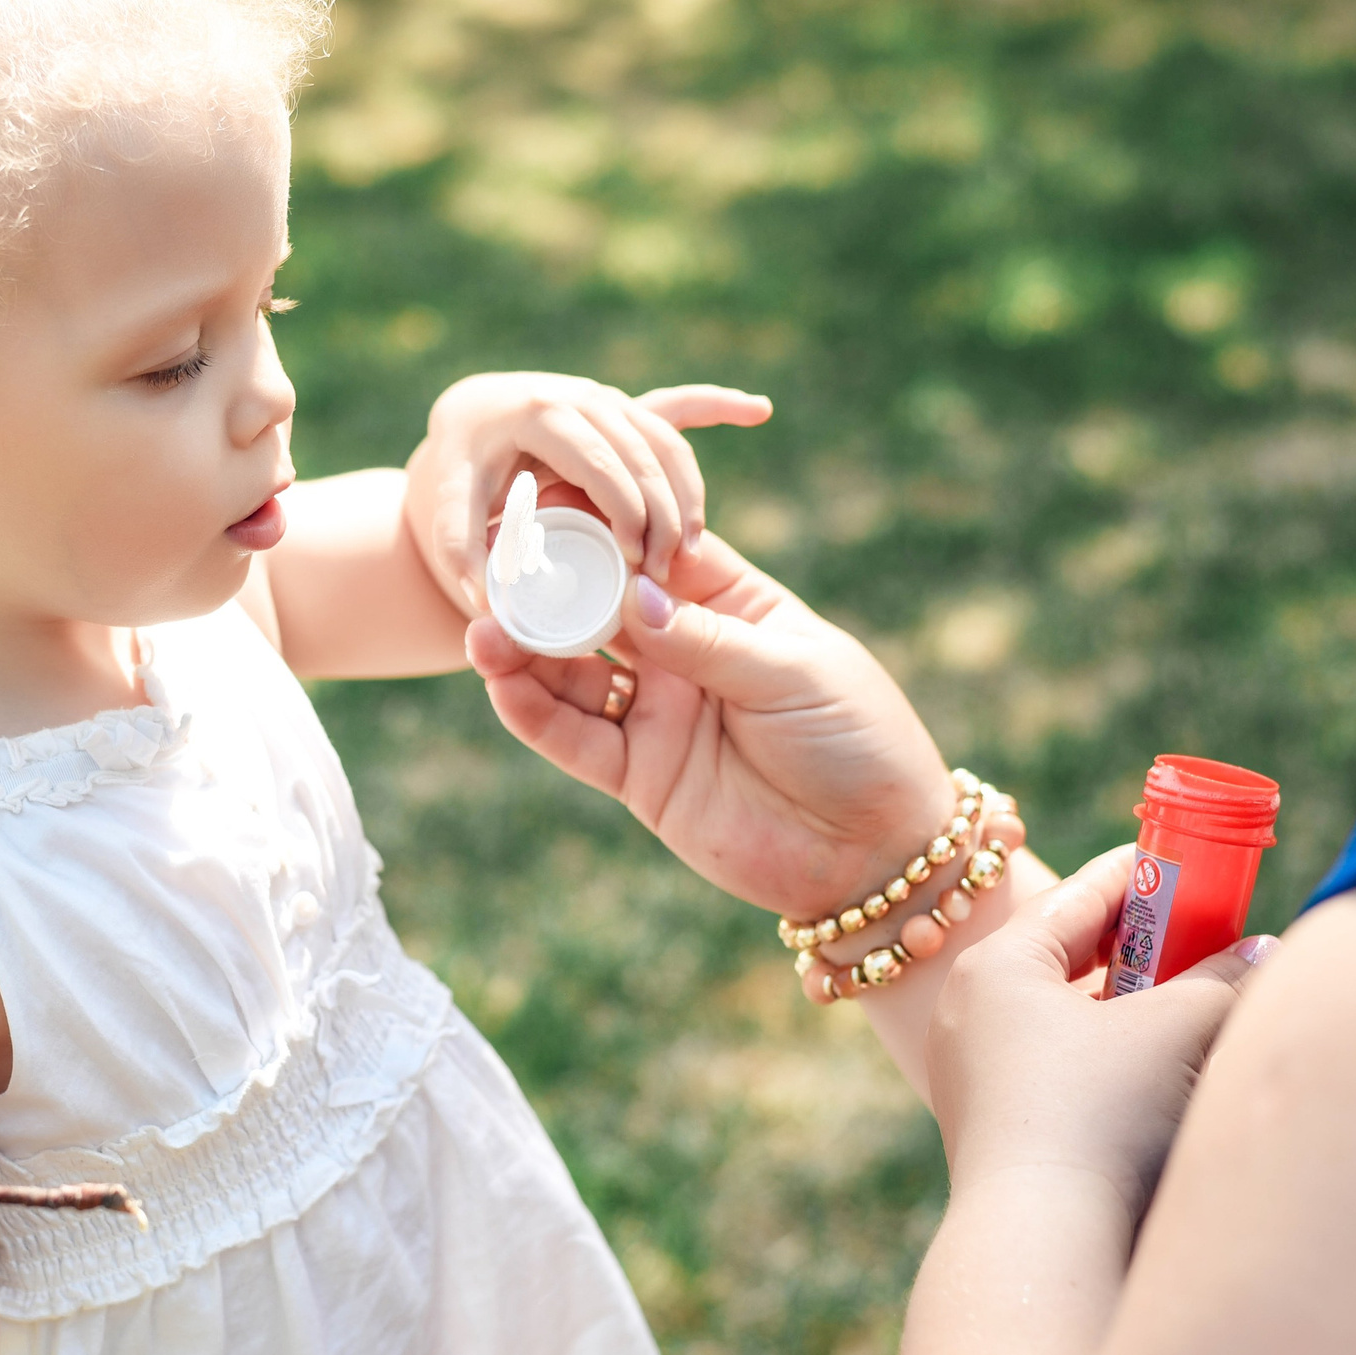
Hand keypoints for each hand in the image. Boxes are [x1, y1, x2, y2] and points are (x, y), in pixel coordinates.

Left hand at [403, 374, 771, 605]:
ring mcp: (605, 398)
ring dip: (686, 496)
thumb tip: (487, 605)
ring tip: (688, 553)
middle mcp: (577, 395)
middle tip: (666, 573)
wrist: (464, 427)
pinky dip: (716, 406)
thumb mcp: (447, 517)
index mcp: (537, 414)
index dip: (624, 510)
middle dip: (662, 514)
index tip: (635, 561)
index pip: (597, 462)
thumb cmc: (455, 478)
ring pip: (665, 443)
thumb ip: (463, 556)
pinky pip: (676, 405)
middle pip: (641, 454)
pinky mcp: (624, 405)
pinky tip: (759, 410)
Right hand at [468, 528, 957, 918]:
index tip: (548, 503)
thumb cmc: (856, 740)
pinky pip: (573, 738)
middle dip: (547, 588)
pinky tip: (501, 685)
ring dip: (524, 650)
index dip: (603, 529)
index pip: (653, 552)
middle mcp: (682, 652)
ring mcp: (656, 712)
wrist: (873, 851)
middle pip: (598, 608)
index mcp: (730, 605)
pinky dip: (533, 712)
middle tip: (496, 568)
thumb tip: (633, 595)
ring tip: (482, 628)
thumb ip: (704, 639)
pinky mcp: (639, 774)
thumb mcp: (790, 673)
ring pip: (572, 672)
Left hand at [929, 846, 1272, 1218]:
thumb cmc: (1103, 1112)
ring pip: (1064, 1012)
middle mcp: (969, 1008)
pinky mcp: (990, 1123)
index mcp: (997, 963)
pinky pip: (1055, 1061)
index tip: (1200, 866)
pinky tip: (1157, 1070)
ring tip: (1193, 1003)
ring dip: (1131, 1005)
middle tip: (1209, 937)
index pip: (1081, 894)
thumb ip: (1224, 978)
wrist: (1044, 1236)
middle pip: (1069, 952)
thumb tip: (1262, 951)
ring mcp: (971, 1070)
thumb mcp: (1177, 1028)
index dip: (1150, 876)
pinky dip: (1107, 1052)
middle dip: (1145, 946)